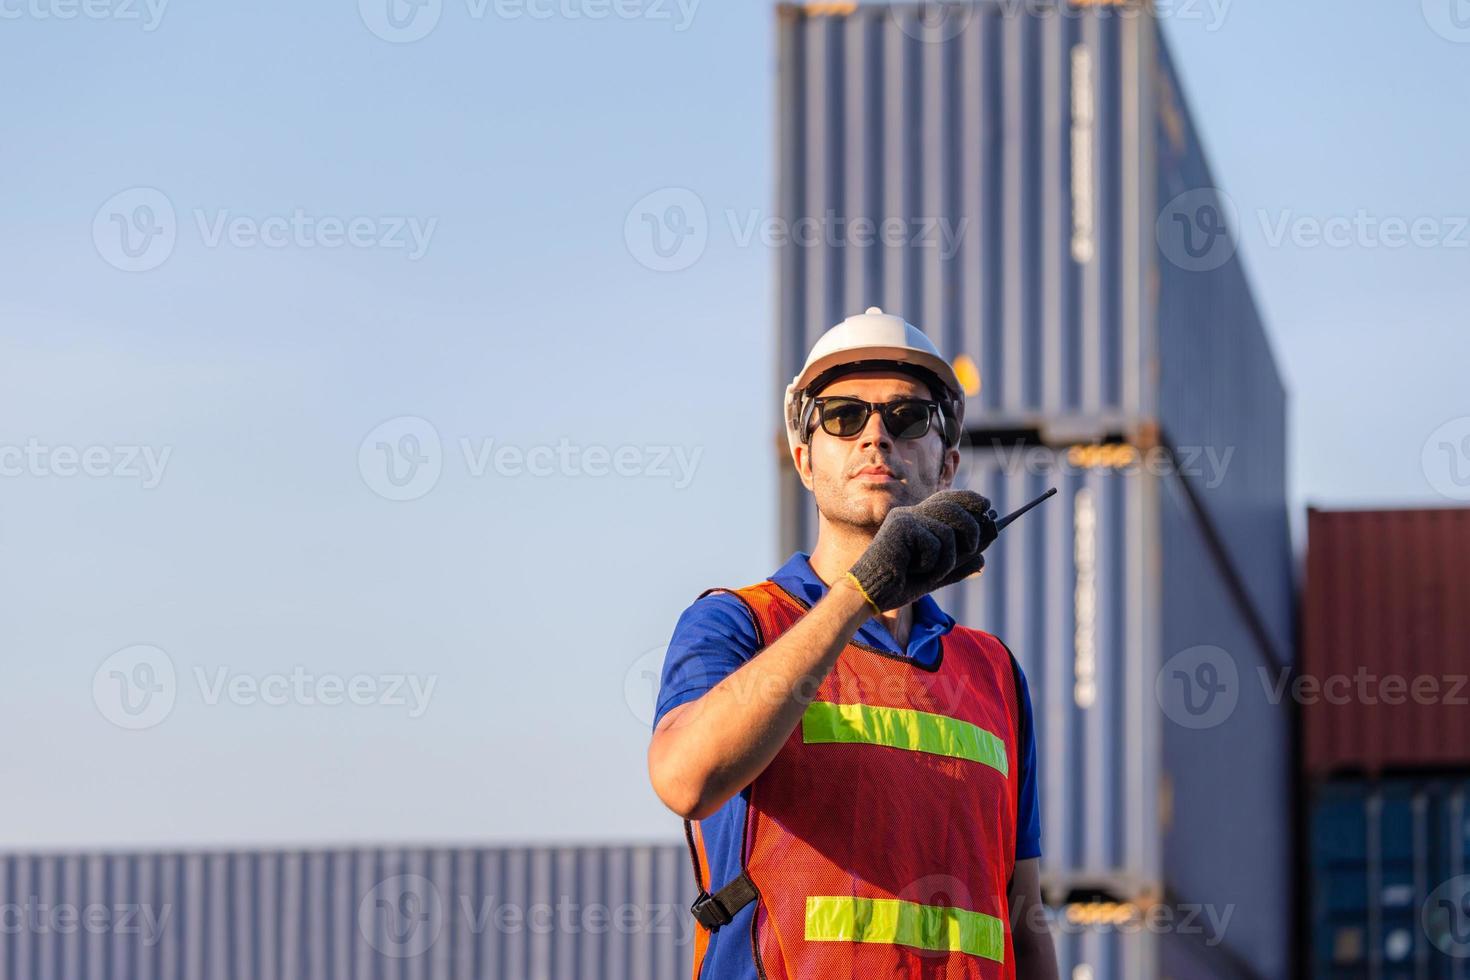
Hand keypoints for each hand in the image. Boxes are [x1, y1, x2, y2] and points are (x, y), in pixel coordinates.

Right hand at [847, 490, 998, 611]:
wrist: (870, 594)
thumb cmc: (899, 585)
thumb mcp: (936, 575)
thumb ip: (957, 566)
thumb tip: (983, 557)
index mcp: (917, 520)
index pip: (948, 499)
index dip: (970, 499)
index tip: (988, 506)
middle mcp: (910, 514)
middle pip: (952, 507)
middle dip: (972, 527)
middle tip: (973, 546)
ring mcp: (905, 519)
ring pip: (947, 530)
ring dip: (948, 557)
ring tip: (931, 571)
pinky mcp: (901, 527)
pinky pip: (935, 544)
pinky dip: (932, 564)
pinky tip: (912, 571)